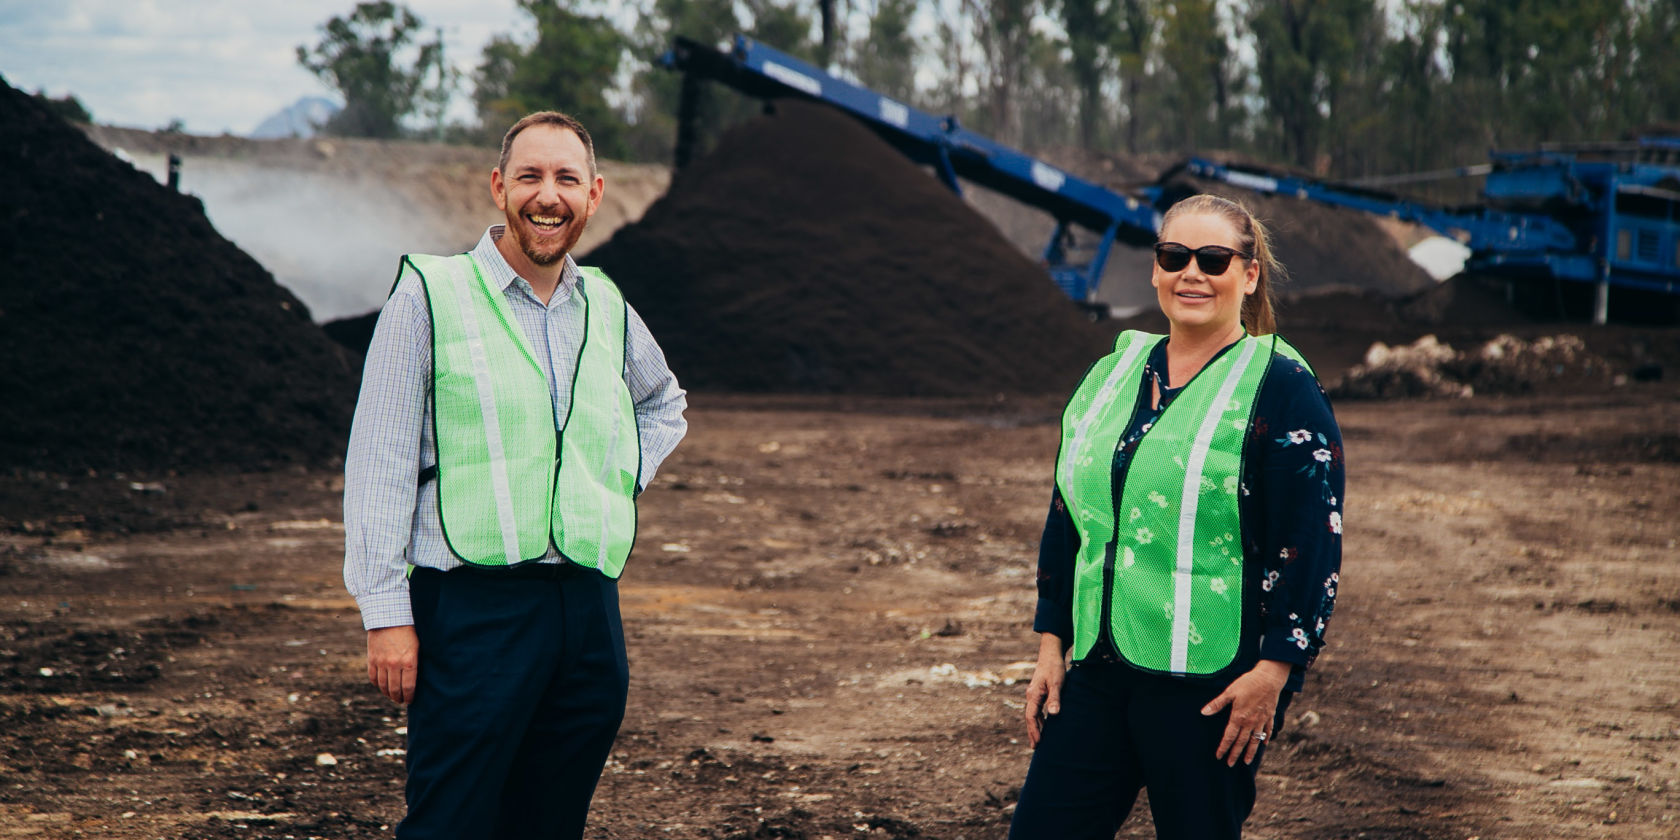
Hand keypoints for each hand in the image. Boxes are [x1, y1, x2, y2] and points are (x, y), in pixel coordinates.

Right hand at [367, 625, 418, 704]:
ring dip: (388, 693)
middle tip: (401, 700)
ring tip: (392, 696)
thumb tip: (421, 677)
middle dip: (398, 698)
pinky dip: (377, 684)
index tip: (410, 701)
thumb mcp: (419, 646)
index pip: (409, 687)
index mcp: (409, 661)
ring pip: (383, 686)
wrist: (390, 616)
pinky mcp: (372, 659)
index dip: (409, 697)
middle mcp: (394, 664)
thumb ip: (417, 661)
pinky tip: (382, 686)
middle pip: (395, 689)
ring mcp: (381, 662)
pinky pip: (373, 677)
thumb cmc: (410, 630)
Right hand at [1022, 633, 1066, 747]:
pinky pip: (1036, 709)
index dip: (1034, 731)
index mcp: (1033, 695)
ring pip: (1032, 714)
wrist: (1050, 654)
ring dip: (1035, 726)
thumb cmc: (1054, 668)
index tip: (1037, 743)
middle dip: (1032, 732)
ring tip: (1038, 740)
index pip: (1031, 717)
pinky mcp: (1038, 692)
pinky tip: (1043, 724)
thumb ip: (1055, 698)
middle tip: (1035, 747)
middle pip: (1029, 717)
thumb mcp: (1057, 683)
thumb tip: (1053, 714)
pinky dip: (1038, 718)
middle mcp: (1031, 695)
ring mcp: (1034, 694)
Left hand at [1202, 659, 1290, 765]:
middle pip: (1242, 742)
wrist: (1269, 678)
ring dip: (1250, 752)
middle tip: (1230, 764)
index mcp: (1238, 717)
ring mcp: (1261, 721)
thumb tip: (1204, 712)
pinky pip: (1267, 731)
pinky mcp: (1269, 716)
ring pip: (1255, 740)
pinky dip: (1265, 738)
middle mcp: (1250, 722)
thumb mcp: (1229, 692)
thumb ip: (1217, 704)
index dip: (1223, 747)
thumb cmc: (1247, 683)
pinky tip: (1263, 744)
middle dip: (1235, 754)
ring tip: (1247, 762)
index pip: (1229, 737)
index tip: (1219, 756)